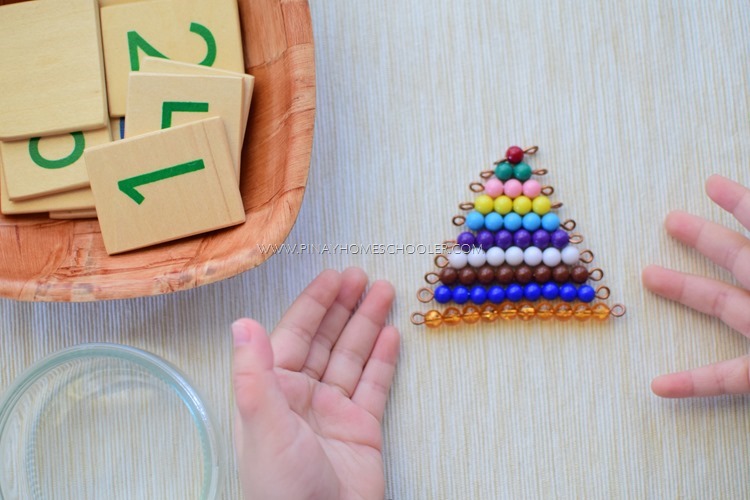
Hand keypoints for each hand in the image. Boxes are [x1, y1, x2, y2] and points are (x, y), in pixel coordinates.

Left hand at [231, 268, 399, 499]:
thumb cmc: (281, 489)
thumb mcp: (262, 426)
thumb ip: (254, 373)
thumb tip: (242, 324)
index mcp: (273, 391)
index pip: (294, 335)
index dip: (313, 304)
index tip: (331, 278)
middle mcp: (302, 397)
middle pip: (326, 340)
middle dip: (343, 307)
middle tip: (361, 277)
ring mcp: (333, 412)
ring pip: (352, 357)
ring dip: (367, 324)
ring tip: (383, 293)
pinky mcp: (361, 429)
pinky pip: (374, 385)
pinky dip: (383, 359)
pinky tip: (391, 335)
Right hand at [643, 174, 749, 397]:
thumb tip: (749, 205)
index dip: (739, 202)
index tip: (711, 183)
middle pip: (738, 257)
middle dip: (704, 237)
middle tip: (672, 220)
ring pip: (724, 306)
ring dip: (684, 291)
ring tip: (648, 275)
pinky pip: (727, 377)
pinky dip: (694, 382)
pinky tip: (661, 386)